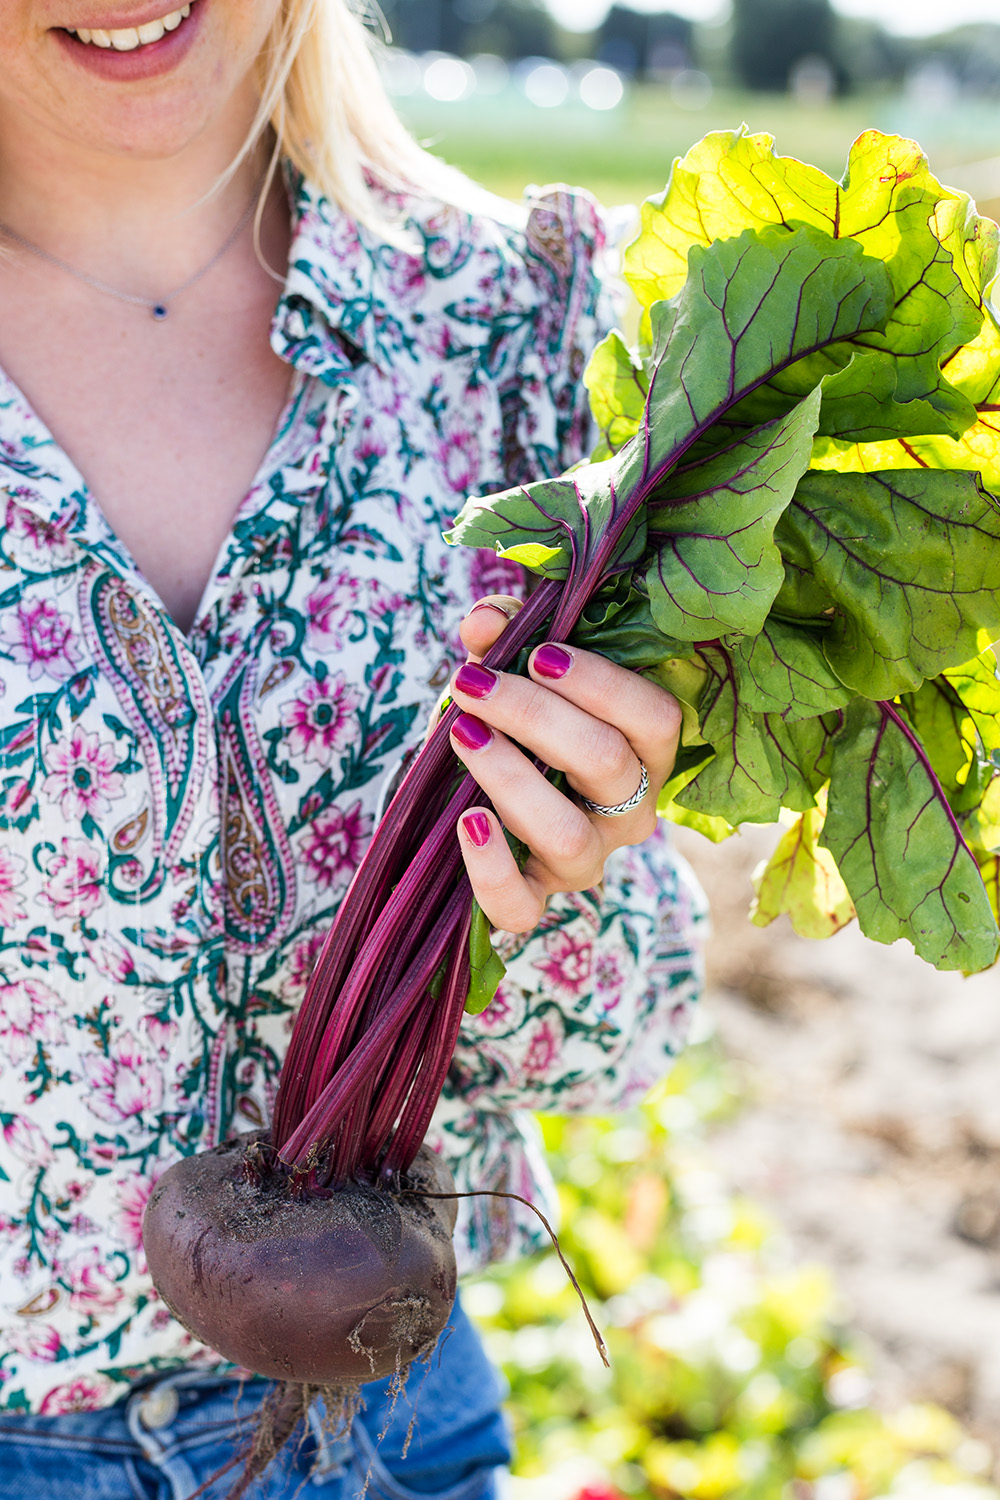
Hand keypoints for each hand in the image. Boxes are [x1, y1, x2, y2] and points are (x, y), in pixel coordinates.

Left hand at [449, 594, 680, 932]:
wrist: (466, 792)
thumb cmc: (509, 724)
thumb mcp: (510, 671)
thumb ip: (505, 637)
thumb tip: (486, 620)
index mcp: (644, 752)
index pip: (656, 717)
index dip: (601, 683)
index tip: (538, 653)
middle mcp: (628, 812)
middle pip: (607, 763)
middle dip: (535, 714)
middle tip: (475, 683)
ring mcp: (583, 861)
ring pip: (567, 833)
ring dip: (511, 777)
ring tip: (462, 734)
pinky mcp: (533, 900)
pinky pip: (522, 907)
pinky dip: (491, 870)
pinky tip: (466, 822)